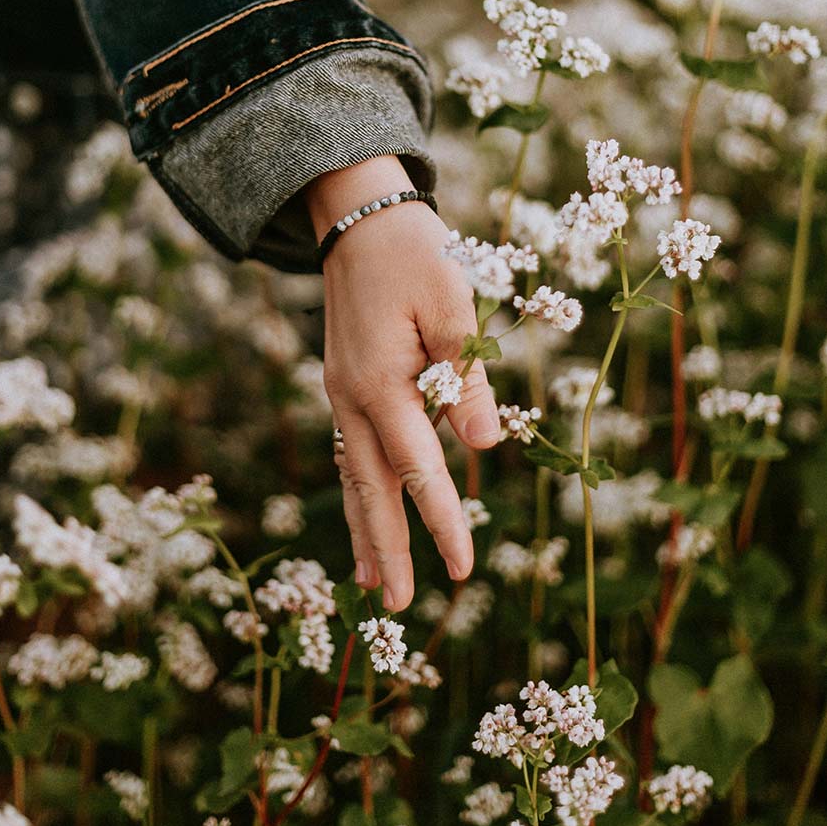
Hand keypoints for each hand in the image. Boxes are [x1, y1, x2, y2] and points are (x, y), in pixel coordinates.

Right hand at [304, 155, 501, 611]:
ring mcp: (341, 393)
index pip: (418, 468)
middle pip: (370, 488)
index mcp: (380, 383)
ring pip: (353, 475)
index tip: (463, 568)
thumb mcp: (452, 307)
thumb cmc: (414, 256)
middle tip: (395, 607)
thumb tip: (485, 446)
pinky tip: (365, 512)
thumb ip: (466, 379)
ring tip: (368, 583)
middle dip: (385, 547)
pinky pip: (350, 450)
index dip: (442, 519)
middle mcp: (352, 398)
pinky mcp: (344, 384)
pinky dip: (358, 491)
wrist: (359, 218)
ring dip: (365, 529)